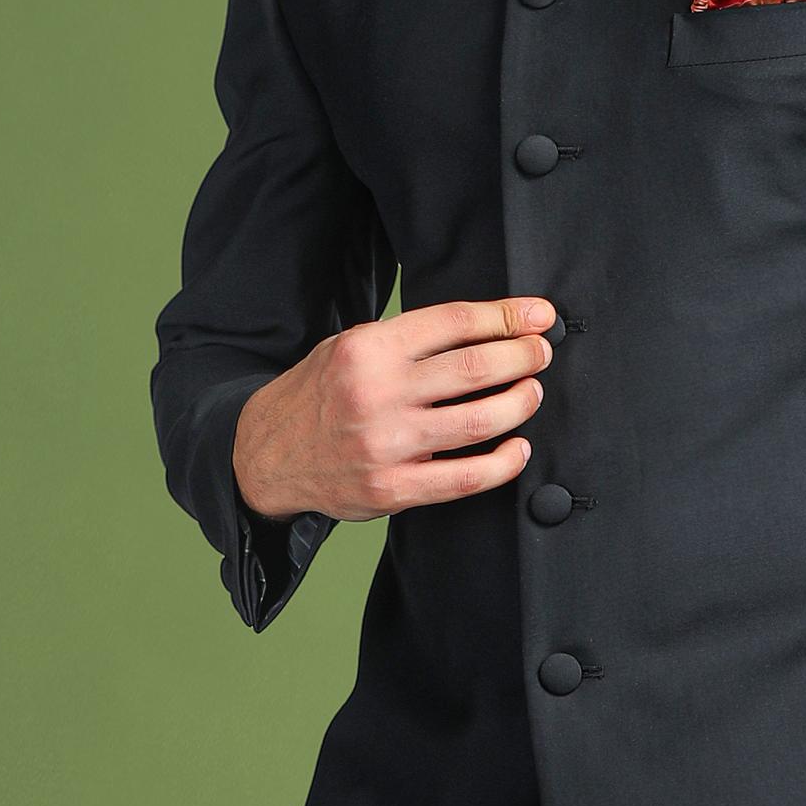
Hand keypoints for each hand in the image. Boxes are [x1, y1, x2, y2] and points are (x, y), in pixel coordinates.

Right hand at [233, 296, 555, 520]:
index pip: (455, 323)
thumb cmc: (318, 396)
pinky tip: (518, 449)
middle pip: (475, 368)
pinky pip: (466, 478)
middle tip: (540, 353)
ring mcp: (386, 444)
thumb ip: (408, 340)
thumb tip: (485, 329)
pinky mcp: (393, 489)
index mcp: (368, 348)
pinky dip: (504, 463)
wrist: (265, 455)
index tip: (539, 316)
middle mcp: (377, 392)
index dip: (507, 317)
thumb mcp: (349, 348)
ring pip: (479, 420)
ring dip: (520, 402)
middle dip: (523, 357)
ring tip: (531, 392)